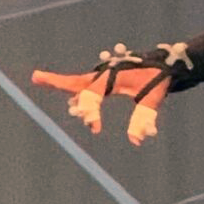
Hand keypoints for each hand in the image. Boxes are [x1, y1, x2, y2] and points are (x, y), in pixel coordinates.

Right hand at [31, 65, 170, 145]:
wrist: (168, 64)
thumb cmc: (160, 79)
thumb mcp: (153, 97)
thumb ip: (143, 118)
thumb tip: (136, 140)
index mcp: (113, 75)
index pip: (92, 95)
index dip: (90, 112)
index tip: (96, 129)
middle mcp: (106, 73)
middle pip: (77, 80)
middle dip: (55, 80)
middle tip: (35, 76)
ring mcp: (106, 75)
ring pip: (80, 83)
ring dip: (64, 85)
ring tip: (41, 78)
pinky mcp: (109, 79)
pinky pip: (88, 85)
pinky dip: (76, 89)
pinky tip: (71, 98)